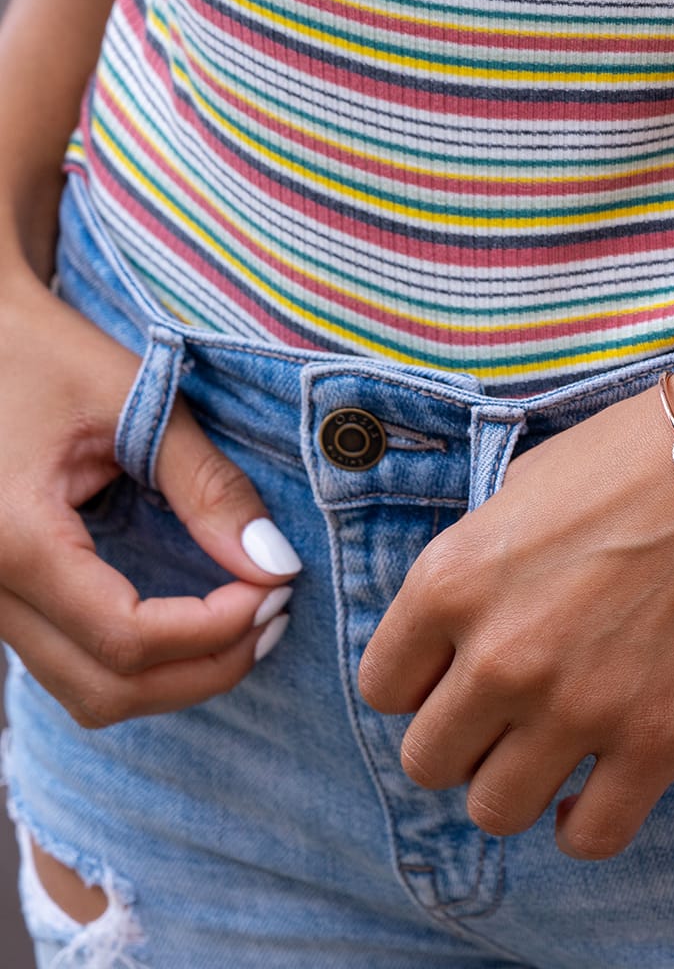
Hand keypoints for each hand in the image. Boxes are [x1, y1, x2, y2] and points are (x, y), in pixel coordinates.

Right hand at [0, 263, 300, 727]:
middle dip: (205, 668)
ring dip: (176, 675)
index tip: (278, 587)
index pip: (125, 636)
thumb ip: (208, 485)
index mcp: (9, 537)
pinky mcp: (1, 594)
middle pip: (105, 689)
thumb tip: (276, 563)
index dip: (216, 630)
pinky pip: (71, 660)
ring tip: (248, 620)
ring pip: (85, 691)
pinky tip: (198, 618)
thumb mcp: (136, 401)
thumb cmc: (44, 350)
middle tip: (275, 614)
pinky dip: (142, 660)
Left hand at [359, 368, 673, 859]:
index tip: (453, 679)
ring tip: (548, 753)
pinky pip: (590, 836)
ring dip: (513, 787)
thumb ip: (479, 564)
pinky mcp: (656, 741)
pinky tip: (592, 794)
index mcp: (452, 581)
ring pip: (495, 810)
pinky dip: (580, 826)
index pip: (382, 688)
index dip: (418, 687)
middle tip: (505, 716)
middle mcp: (499, 655)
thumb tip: (468, 617)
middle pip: (428, 760)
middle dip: (462, 742)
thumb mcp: (523, 488)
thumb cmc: (637, 452)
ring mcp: (576, 706)